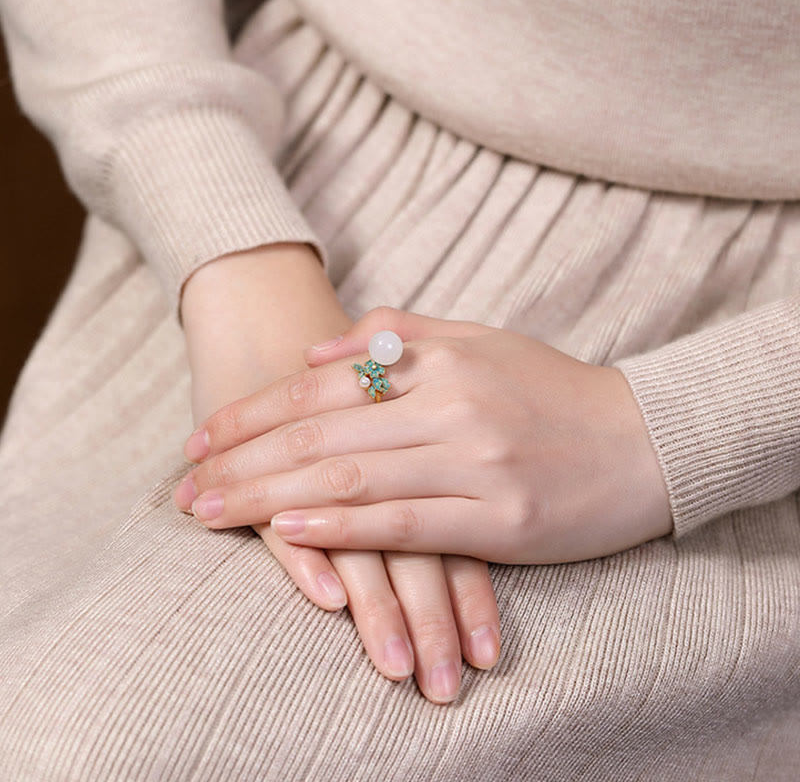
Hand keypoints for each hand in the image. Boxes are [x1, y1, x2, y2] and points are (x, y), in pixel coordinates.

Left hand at [177, 305, 671, 565]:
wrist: (645, 441)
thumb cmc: (554, 390)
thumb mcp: (482, 340)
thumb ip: (402, 332)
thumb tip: (317, 347)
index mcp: (443, 359)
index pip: (324, 384)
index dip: (255, 411)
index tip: (203, 437)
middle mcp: (452, 405)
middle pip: (323, 431)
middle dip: (243, 459)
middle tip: (185, 483)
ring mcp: (475, 463)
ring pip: (351, 476)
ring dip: (271, 497)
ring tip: (211, 511)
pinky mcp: (501, 520)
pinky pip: (405, 523)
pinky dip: (342, 527)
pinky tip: (290, 531)